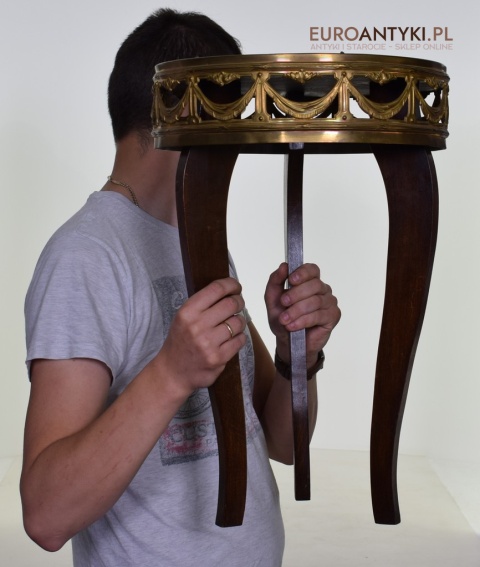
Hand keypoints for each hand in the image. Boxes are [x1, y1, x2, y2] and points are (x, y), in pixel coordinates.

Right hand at [158, 277, 246, 396]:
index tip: (236, 286)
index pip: (216, 289)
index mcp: (187, 312)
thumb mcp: (184, 317)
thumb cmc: (181, 341)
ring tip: (233, 324)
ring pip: (238, 322)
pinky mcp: (218, 358)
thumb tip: (230, 289)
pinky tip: (232, 338)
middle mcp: (197, 326)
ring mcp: (208, 343)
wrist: (173, 372)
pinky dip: (240, 337)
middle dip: (238, 302)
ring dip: (239, 321)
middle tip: (238, 304)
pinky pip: (240, 340)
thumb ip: (203, 304)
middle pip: (231, 304)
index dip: (231, 284)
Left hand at [264, 263, 339, 366]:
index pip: (312, 269)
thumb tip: (284, 266)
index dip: (303, 273)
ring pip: (316, 301)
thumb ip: (275, 281)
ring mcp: (329, 302)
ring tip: (284, 320)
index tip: (291, 280)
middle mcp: (322, 289)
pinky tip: (293, 326)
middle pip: (314, 284)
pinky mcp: (333, 316)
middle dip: (296, 294)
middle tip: (283, 303)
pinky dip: (303, 321)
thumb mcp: (272, 300)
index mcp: (309, 281)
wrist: (288, 342)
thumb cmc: (283, 318)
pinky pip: (319, 315)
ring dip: (297, 311)